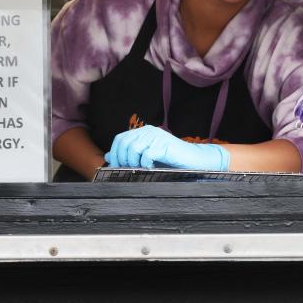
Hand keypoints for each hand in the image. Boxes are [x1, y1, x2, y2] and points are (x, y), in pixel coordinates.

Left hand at [104, 126, 229, 170]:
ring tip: (139, 170)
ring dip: (132, 163)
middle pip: (124, 143)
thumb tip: (107, 156)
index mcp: (142, 132)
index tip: (114, 166)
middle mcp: (148, 131)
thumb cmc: (170, 161)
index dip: (114, 153)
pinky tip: (150, 168)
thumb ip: (128, 155)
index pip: (120, 139)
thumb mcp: (145, 157)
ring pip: (133, 149)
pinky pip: (147, 154)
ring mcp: (157, 136)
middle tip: (125, 171)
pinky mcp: (164, 145)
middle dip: (121, 159)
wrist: (194, 160)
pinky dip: (145, 164)